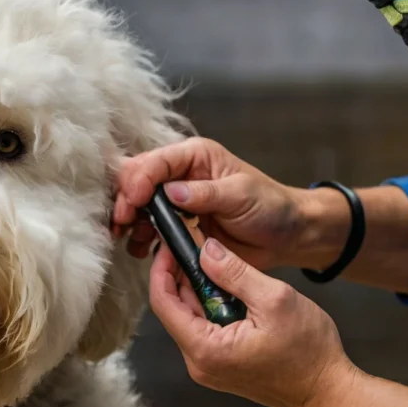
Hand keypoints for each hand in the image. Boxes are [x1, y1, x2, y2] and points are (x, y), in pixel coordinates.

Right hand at [113, 137, 306, 269]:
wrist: (286, 235)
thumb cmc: (271, 206)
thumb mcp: (241, 194)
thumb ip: (206, 193)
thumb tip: (171, 192)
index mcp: (194, 157)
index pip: (155, 162)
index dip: (138, 180)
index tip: (131, 203)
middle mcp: (180, 175)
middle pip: (137, 180)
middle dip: (125, 201)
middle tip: (121, 223)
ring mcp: (176, 202)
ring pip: (138, 206)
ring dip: (129, 222)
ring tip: (129, 239)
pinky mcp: (177, 226)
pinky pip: (149, 230)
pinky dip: (140, 239)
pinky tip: (142, 249)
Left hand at [149, 235, 355, 406]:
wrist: (330, 392)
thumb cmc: (310, 352)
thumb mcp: (274, 299)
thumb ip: (235, 272)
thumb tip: (205, 249)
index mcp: (204, 348)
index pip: (162, 302)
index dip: (161, 269)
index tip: (169, 245)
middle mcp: (199, 362)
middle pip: (174, 309)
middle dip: (181, 275)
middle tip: (194, 245)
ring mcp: (209, 367)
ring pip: (190, 318)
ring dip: (199, 290)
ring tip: (215, 262)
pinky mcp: (221, 366)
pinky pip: (205, 329)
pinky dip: (211, 306)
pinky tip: (228, 288)